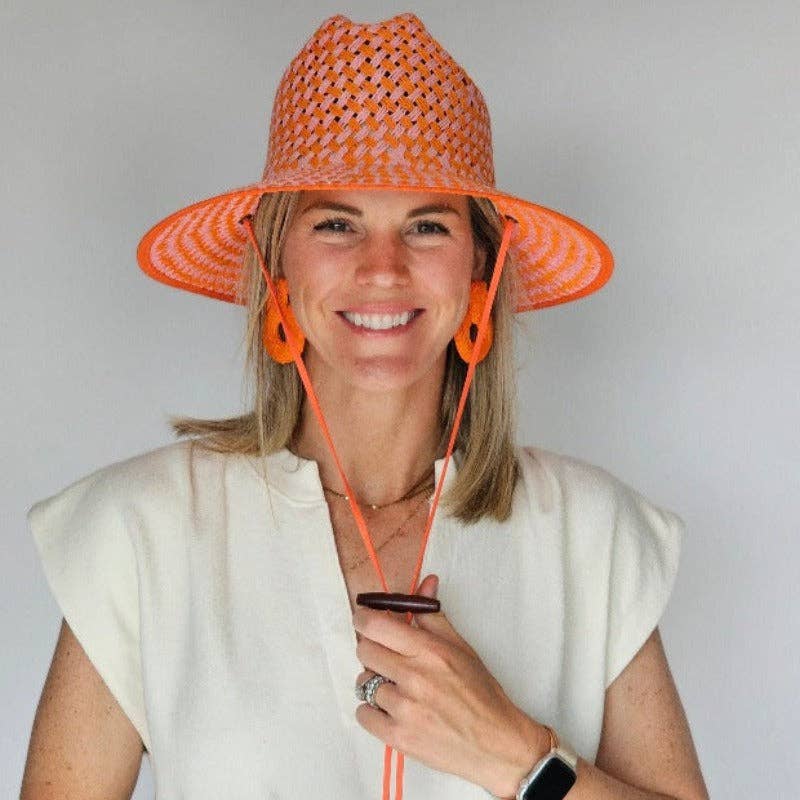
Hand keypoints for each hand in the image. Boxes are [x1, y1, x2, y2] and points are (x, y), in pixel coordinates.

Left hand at [352, 574, 549, 796]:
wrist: (497, 744)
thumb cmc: (481, 694)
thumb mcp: (461, 648)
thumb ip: (433, 616)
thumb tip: (425, 581)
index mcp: (430, 651)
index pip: (376, 625)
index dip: (363, 619)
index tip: (363, 619)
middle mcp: (414, 677)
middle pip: (364, 651)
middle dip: (371, 649)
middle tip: (386, 655)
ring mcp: (405, 709)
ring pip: (363, 683)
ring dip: (374, 681)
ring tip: (395, 687)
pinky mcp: (399, 738)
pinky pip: (363, 714)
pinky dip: (372, 711)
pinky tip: (391, 709)